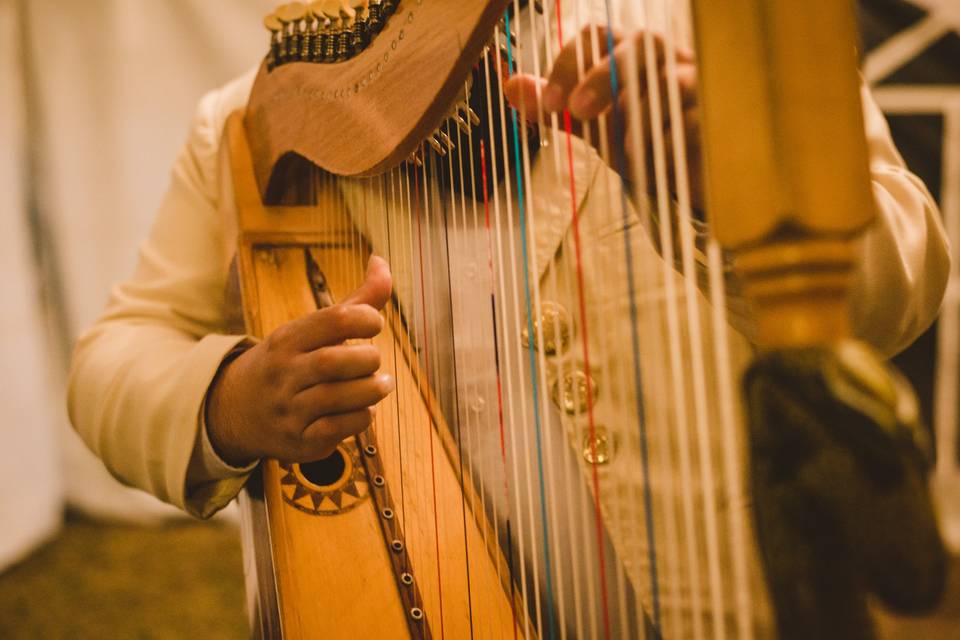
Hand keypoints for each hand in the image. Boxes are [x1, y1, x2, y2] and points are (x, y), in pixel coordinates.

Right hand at [206, 256, 394, 466]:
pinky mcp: (300, 441)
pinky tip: (363, 409)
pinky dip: (362, 417)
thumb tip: (383, 261)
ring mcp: (289, 409)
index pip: (336, 319)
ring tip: (381, 384)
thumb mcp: (313, 330)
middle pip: (337, 361)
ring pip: (340, 397)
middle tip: (374, 361)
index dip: (368, 317)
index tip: (374, 324)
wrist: (236, 410)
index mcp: (288, 339)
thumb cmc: (291, 362)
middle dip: (369, 359)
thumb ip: (355, 301)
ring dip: (373, 389)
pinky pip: (339, 429)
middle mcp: (284, 373)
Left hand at [504, 27, 703, 209]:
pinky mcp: (720, 119)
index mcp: (630, 53)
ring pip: (672, 81)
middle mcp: (667, 59)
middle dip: (604, 77)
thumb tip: (510, 86)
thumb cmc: (638, 135)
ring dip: (639, 115)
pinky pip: (698, 120)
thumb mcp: (592, 122)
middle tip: (577, 111)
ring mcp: (699, 85)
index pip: (596, 36)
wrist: (685, 173)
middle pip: (641, 45)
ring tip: (622, 148)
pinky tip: (652, 159)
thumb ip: (557, 106)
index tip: (550, 103)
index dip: (569, 64)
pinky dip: (670, 139)